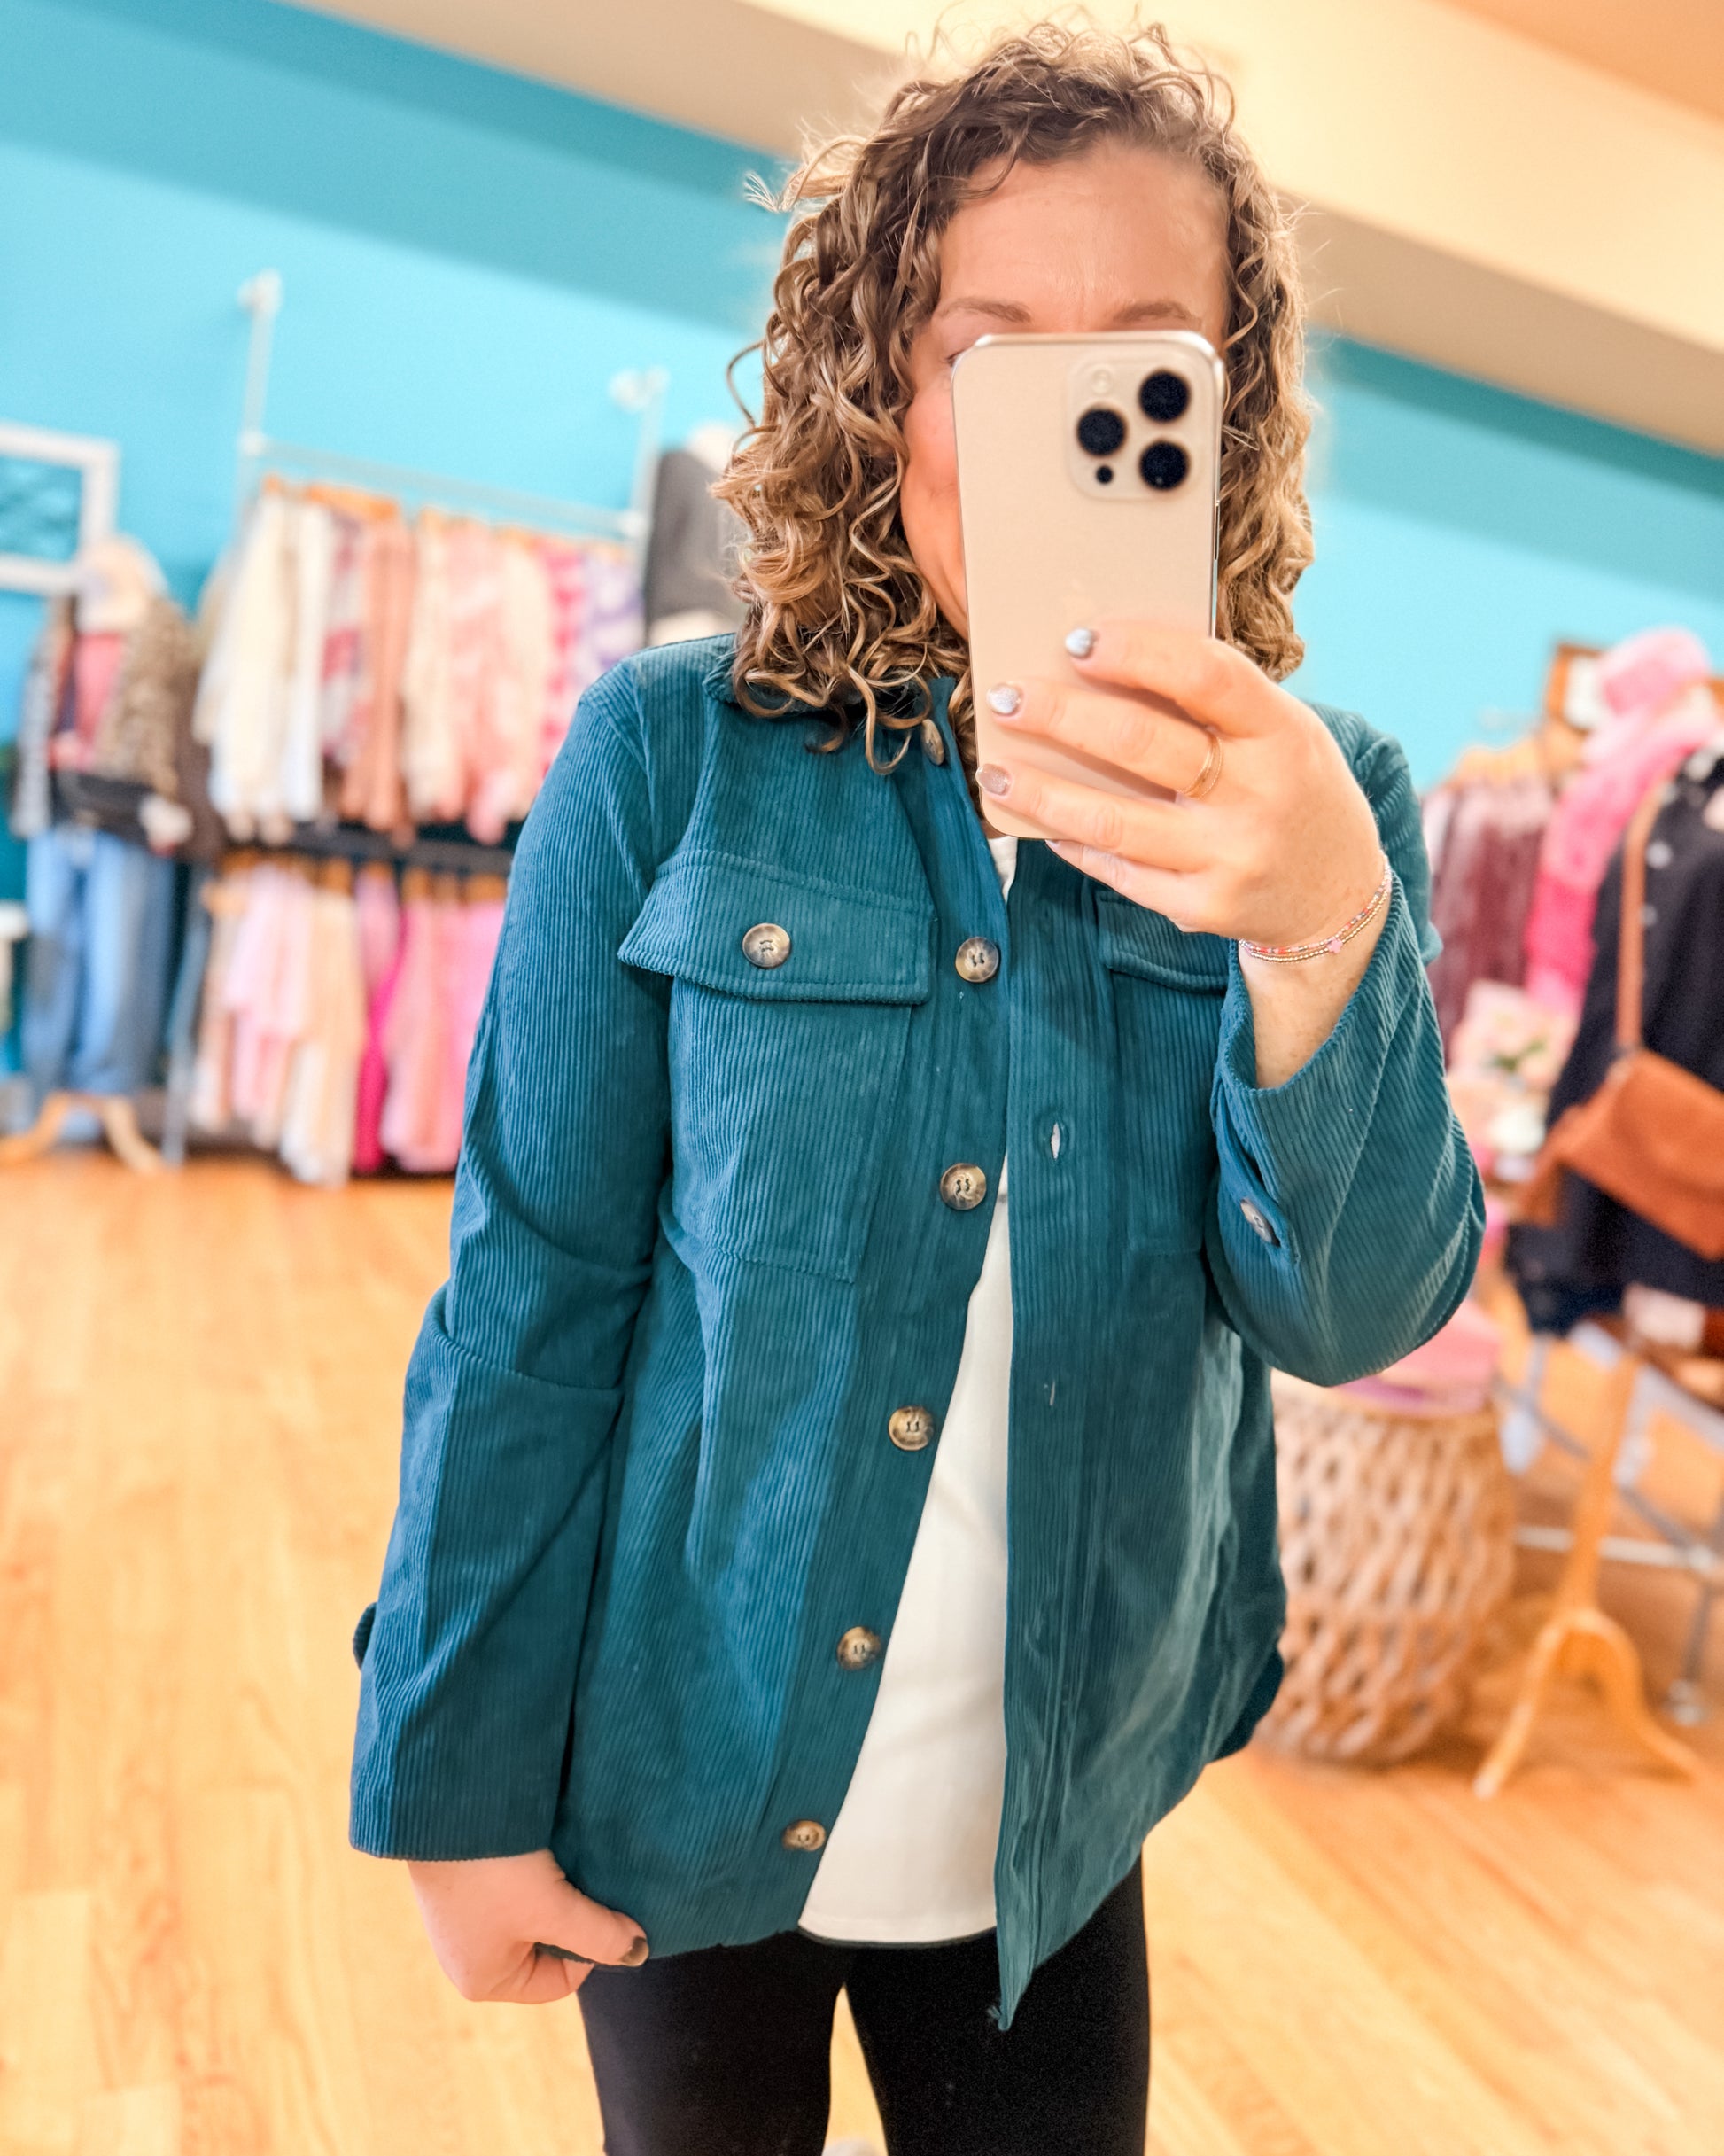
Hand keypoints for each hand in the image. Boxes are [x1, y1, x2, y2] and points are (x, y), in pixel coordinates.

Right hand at [407, 1849, 647, 2003]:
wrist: (443, 1807)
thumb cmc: (493, 1871)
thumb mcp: (554, 1909)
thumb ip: (600, 1935)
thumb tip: (638, 1951)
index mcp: (482, 1981)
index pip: (558, 1981)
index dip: (589, 1948)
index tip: (595, 1907)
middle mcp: (466, 1956)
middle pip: (545, 1947)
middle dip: (569, 1917)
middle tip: (580, 1882)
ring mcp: (461, 1918)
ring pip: (530, 1914)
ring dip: (552, 1891)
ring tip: (561, 1861)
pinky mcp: (460, 1881)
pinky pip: (509, 1888)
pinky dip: (531, 1872)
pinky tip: (537, 1848)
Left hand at [975, 621, 1382, 948]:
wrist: (1337, 897)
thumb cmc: (1294, 790)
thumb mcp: (1284, 732)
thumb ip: (1217, 700)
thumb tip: (1109, 660)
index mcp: (1283, 734)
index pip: (1205, 676)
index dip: (1136, 653)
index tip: (1078, 641)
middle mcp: (1258, 796)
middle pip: (1141, 744)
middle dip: (1060, 716)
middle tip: (1008, 698)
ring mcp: (1229, 858)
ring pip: (1113, 820)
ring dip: (1041, 791)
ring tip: (994, 768)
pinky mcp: (1202, 907)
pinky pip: (1118, 871)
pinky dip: (1072, 842)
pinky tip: (1039, 821)